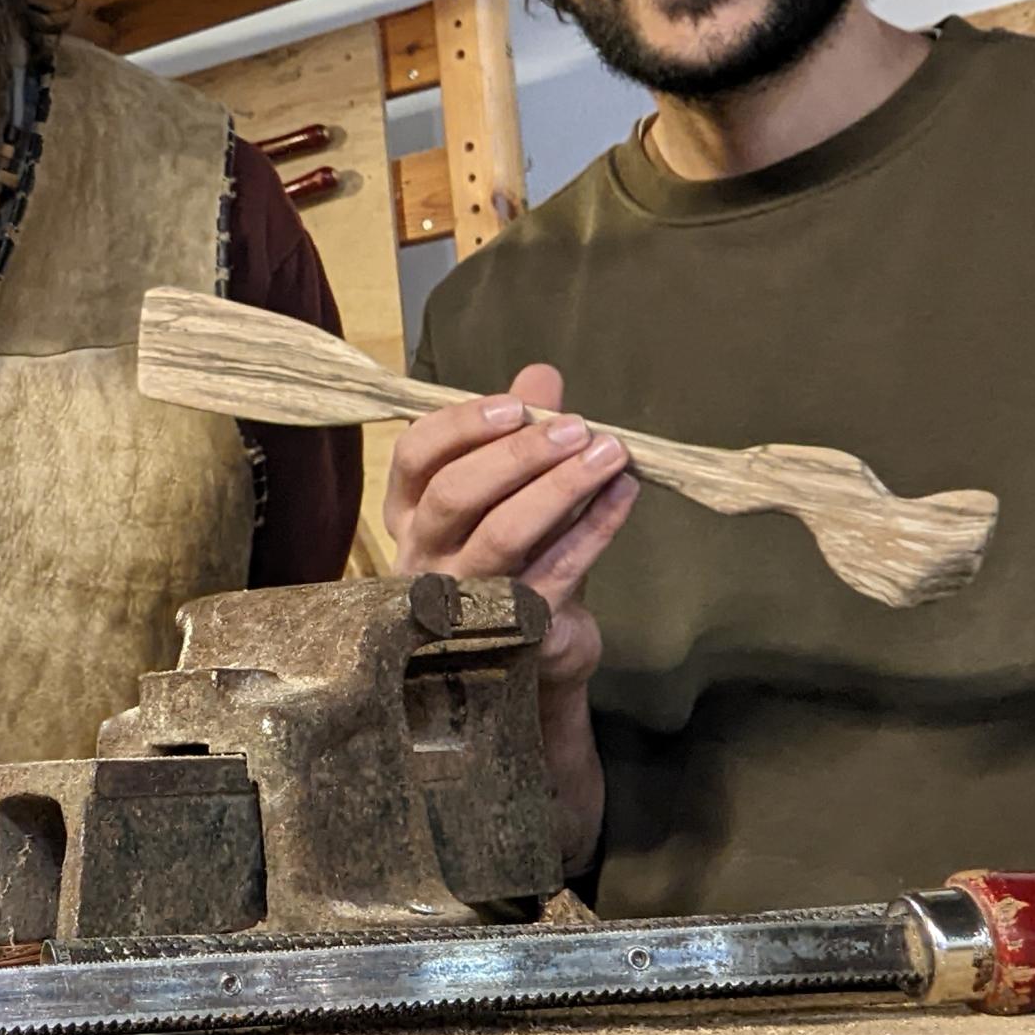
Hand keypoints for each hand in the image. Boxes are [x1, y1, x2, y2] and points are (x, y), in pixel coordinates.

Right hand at [383, 364, 638, 873]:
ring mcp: (463, 600)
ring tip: (611, 454)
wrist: (534, 662)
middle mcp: (424, 558)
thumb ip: (521, 434)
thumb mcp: (512, 494)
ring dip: (560, 488)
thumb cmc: (515, 564)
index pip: (413, 457)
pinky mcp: (513, 632)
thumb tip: (542, 371)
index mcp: (409, 516)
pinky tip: (624, 495)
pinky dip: (594, 529)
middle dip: (519, 455)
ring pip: (501, 535)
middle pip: (455, 495)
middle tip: (578, 428)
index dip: (461, 425)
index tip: (516, 405)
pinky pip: (555, 573)